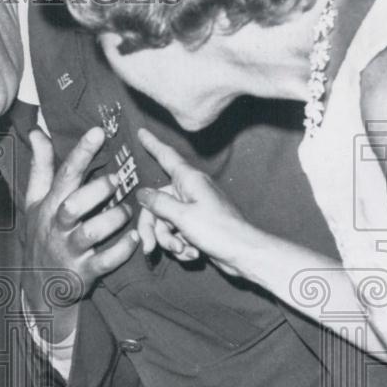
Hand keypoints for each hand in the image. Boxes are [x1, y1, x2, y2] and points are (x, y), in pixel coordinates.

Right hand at [23, 125, 138, 341]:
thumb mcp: (36, 201)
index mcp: (49, 205)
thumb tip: (37, 132)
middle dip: (97, 190)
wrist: (40, 285)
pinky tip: (134, 239)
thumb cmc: (42, 234)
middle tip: (118, 179)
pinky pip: (104, 262)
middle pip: (73, 206)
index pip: (64, 175)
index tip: (98, 131)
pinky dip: (121, 251)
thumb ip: (41, 166)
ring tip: (129, 210)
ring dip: (113, 219)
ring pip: (90, 233)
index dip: (80, 152)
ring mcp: (70, 251)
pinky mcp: (83, 273)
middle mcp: (58, 227)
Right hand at [134, 127, 260, 277]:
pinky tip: (192, 253)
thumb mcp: (182, 216)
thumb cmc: (219, 231)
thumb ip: (158, 203)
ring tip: (182, 249)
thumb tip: (141, 193)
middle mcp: (190, 191)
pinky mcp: (196, 226)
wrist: (244, 254)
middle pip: (156, 203)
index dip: (152, 144)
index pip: (166, 156)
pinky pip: (176, 233)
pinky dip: (180, 245)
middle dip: (153, 228)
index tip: (141, 132)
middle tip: (149, 247)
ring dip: (169, 240)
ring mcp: (193, 209)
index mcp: (189, 180)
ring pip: (164, 222)